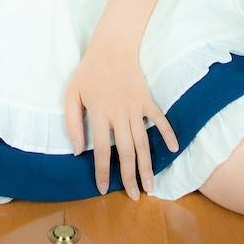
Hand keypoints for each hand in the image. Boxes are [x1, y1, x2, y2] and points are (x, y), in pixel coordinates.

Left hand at [64, 41, 179, 199]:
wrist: (112, 46)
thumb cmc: (88, 71)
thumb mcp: (71, 94)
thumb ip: (73, 123)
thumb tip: (77, 151)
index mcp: (99, 114)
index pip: (102, 150)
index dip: (102, 172)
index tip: (102, 189)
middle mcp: (119, 114)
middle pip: (127, 152)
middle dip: (130, 177)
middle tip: (134, 196)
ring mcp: (136, 107)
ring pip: (143, 142)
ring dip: (147, 165)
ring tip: (150, 186)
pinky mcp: (147, 99)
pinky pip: (160, 119)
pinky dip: (168, 134)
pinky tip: (172, 150)